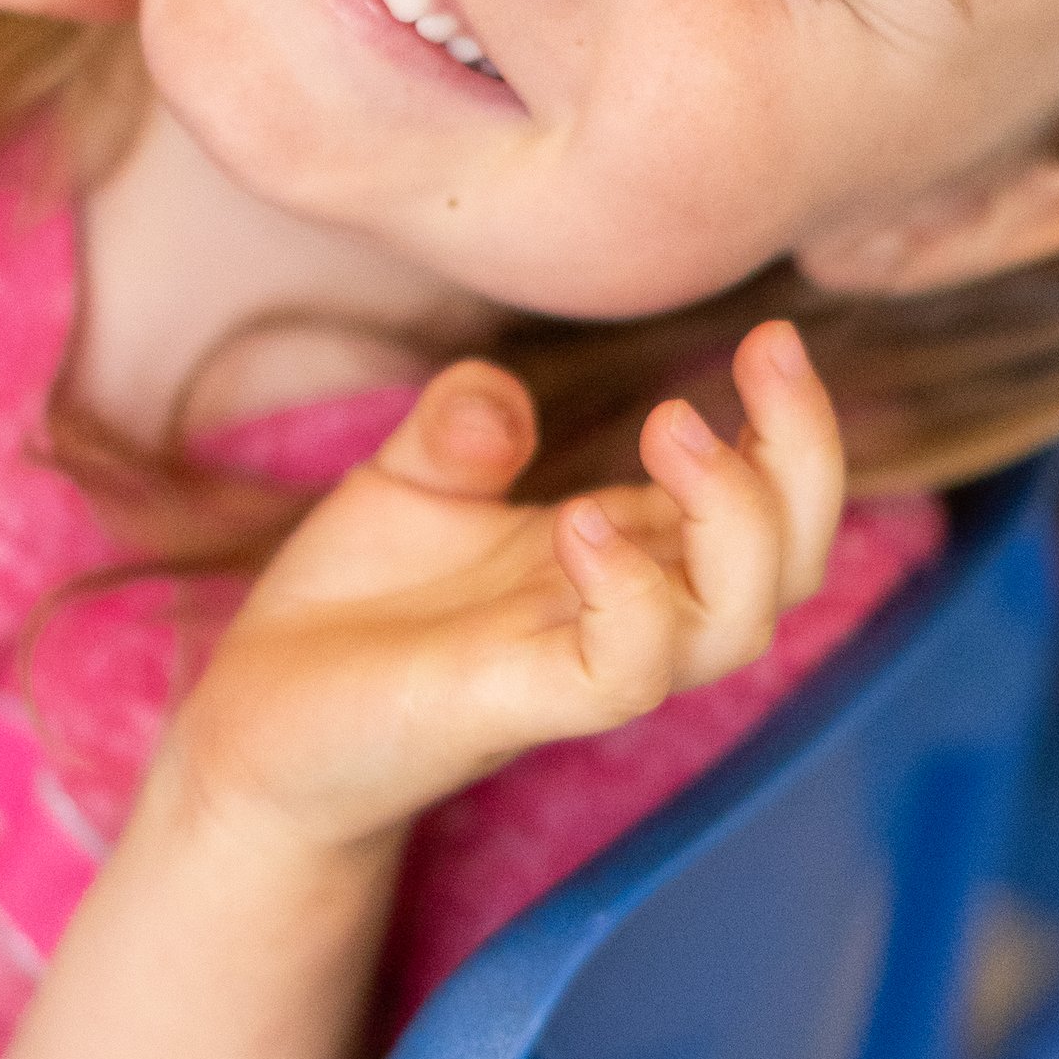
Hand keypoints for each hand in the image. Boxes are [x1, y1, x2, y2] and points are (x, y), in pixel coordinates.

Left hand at [169, 323, 845, 855]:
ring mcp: (577, 667)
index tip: (777, 335)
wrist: (253, 722)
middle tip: (767, 353)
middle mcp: (626, 616)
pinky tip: (582, 524)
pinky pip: (622, 671)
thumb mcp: (409, 486)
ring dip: (735, 519)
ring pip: (735, 624)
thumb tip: (503, 405)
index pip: (767, 507)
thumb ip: (463, 426)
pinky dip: (629, 595)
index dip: (795, 427)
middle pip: (789, 564)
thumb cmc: (350, 615)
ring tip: (673, 425)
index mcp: (626, 555)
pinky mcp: (515, 707)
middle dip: (805, 455)